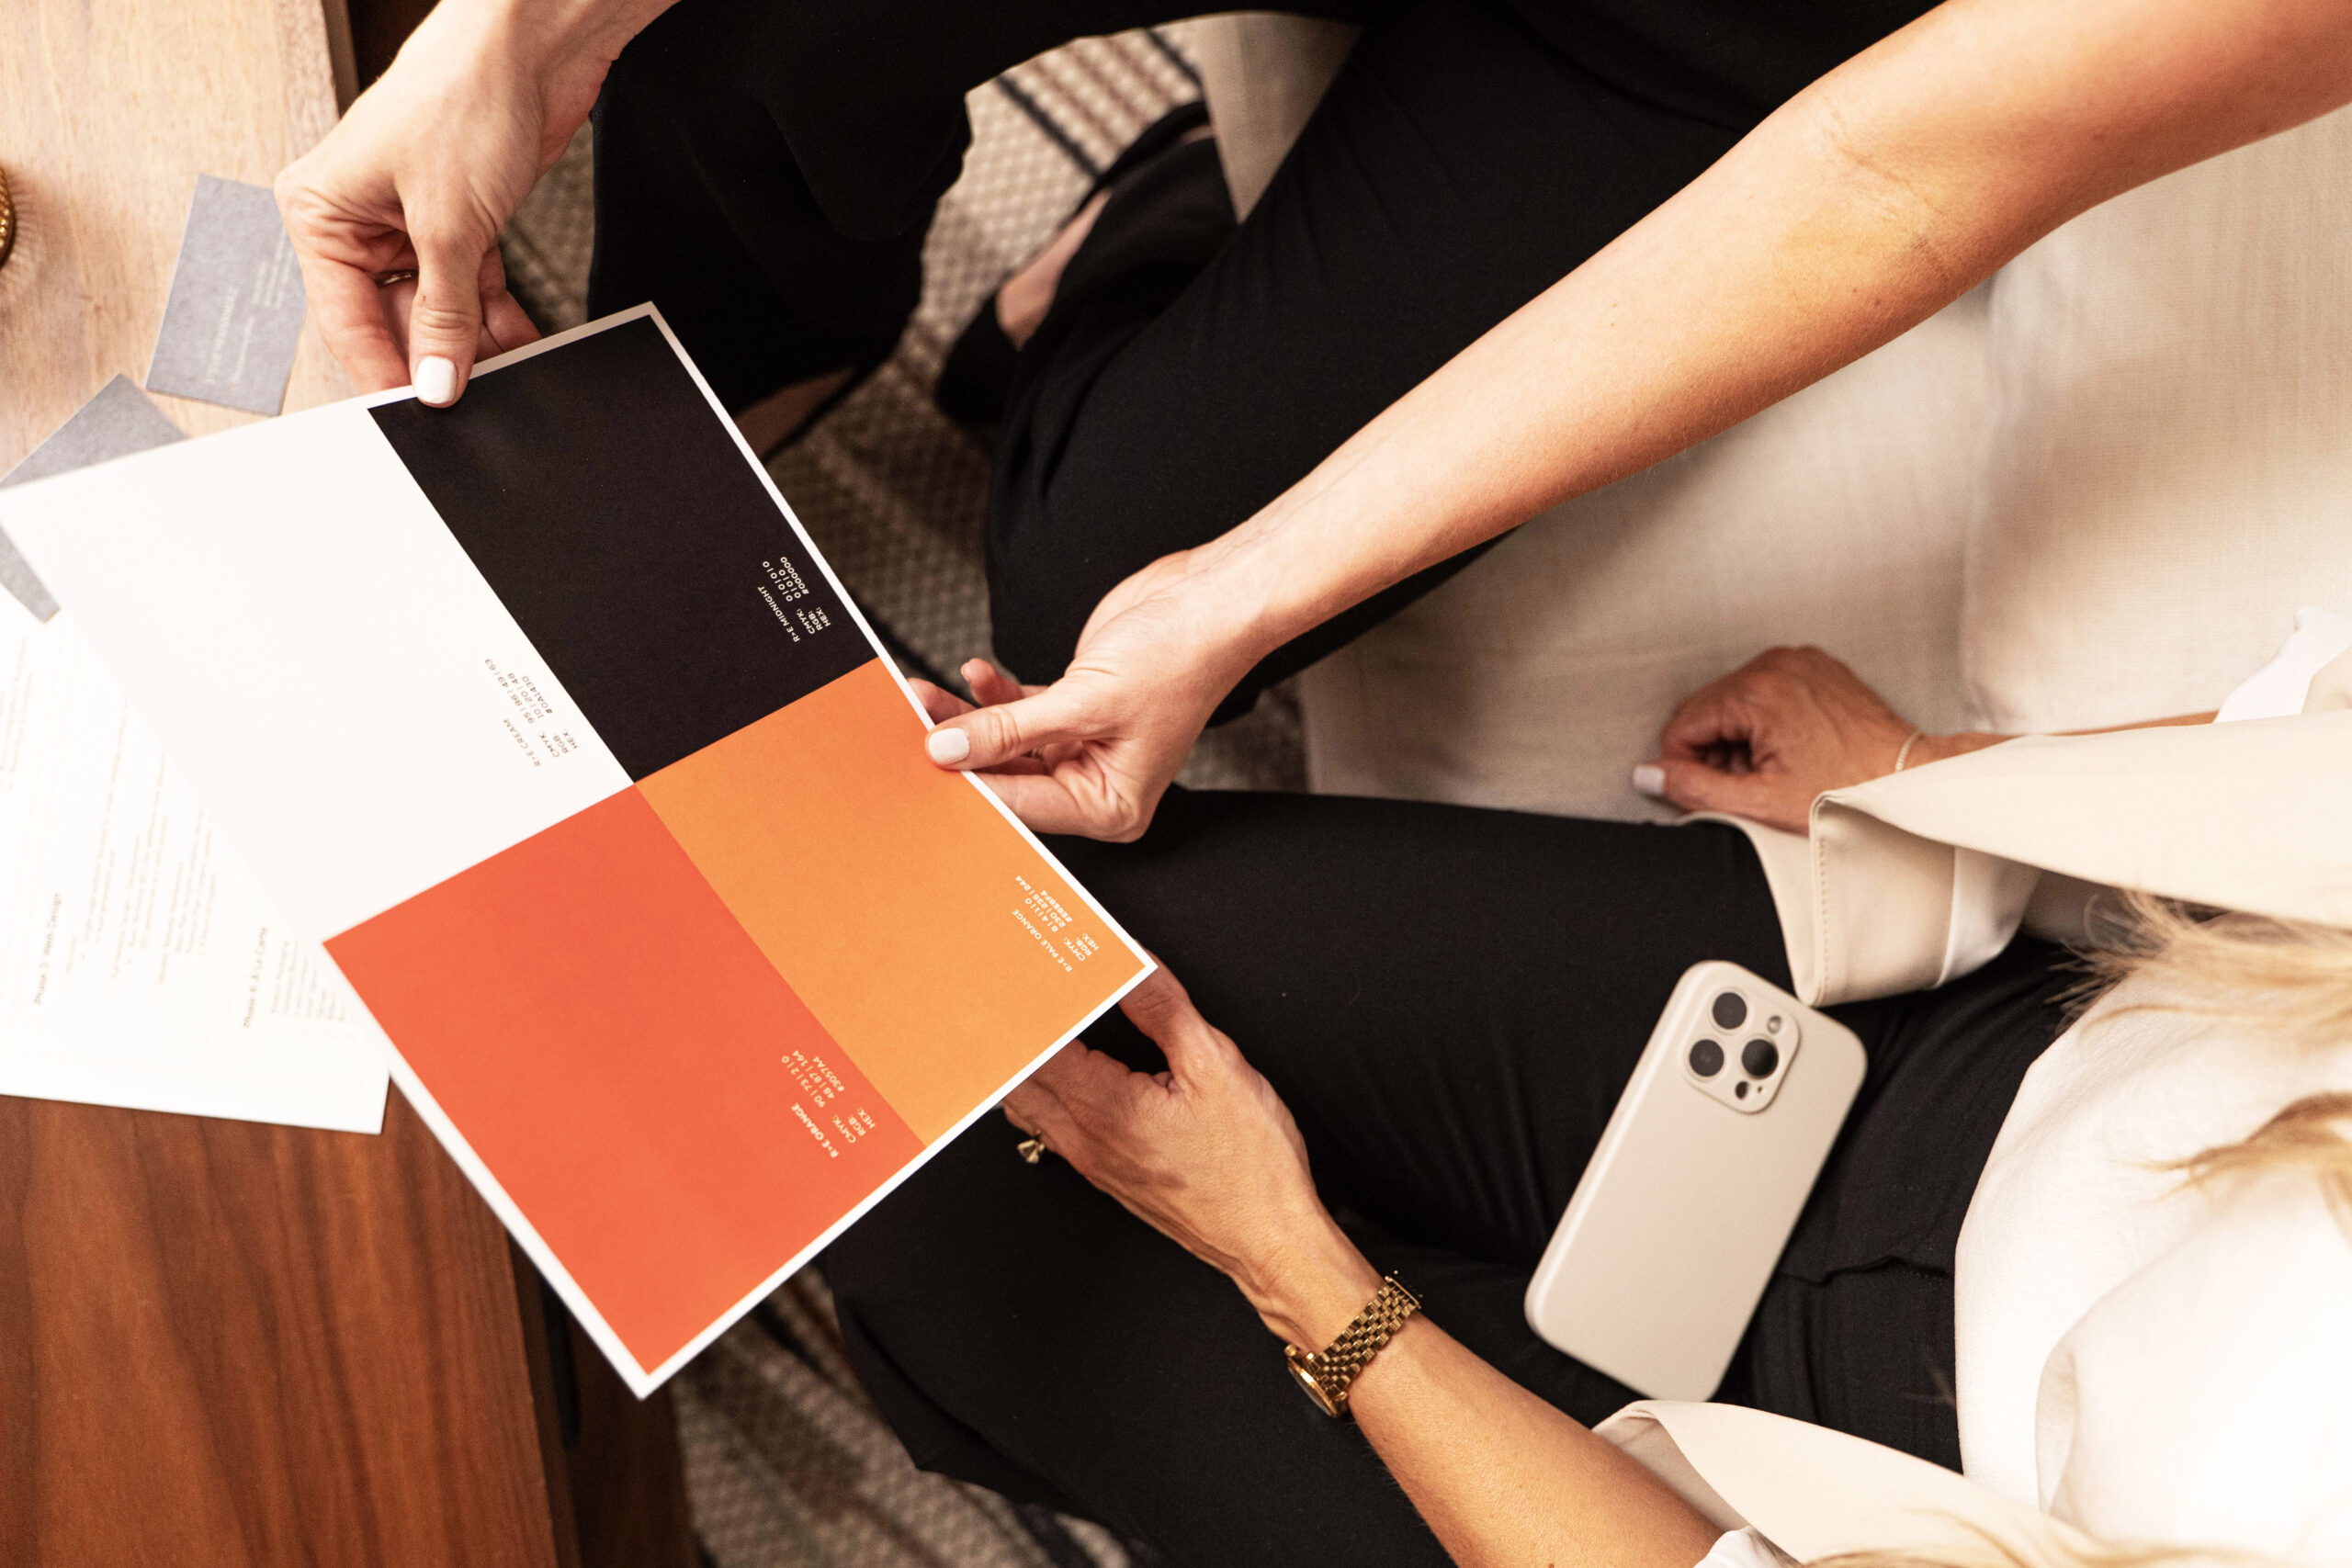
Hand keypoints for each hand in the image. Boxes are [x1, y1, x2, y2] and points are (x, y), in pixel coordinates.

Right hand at [275, 0, 658, 401]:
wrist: (529, 48)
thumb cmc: (461, 96)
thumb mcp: (448, 224)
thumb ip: (444, 312)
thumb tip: (435, 381)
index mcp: (320, 210)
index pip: (344, 319)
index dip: (383, 372)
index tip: (415, 416)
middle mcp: (359, 218)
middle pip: (395, 318)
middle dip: (437, 359)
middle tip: (469, 402)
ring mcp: (413, 221)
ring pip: (439, 308)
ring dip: (473, 343)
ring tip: (503, 379)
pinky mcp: (463, 219)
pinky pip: (474, 289)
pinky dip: (497, 318)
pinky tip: (520, 346)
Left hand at [918, 550, 1255, 841]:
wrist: (1209, 601)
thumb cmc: (1180, 658)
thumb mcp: (1084, 701)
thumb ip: (1008, 729)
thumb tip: (947, 750)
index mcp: (1111, 805)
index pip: (1024, 807)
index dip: (971, 785)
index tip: (922, 768)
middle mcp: (1096, 783)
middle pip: (1009, 777)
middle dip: (961, 749)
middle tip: (911, 727)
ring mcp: (1082, 745)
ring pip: (1006, 742)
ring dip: (967, 718)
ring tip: (926, 696)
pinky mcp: (1072, 710)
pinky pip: (1018, 712)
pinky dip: (994, 694)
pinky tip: (975, 674)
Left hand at [1002, 967, 1379, 1349]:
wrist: (1267, 1239)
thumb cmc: (1251, 1165)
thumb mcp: (1217, 1066)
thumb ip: (1164, 1007)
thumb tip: (1132, 962)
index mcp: (1106, 1106)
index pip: (1039, 1041)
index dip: (1031, 1000)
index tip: (1036, 968)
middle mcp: (1084, 1139)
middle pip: (1015, 1074)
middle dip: (1014, 1027)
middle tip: (1024, 987)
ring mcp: (1089, 1161)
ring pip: (1025, 1104)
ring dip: (1021, 1062)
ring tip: (1036, 1022)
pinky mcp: (1103, 1174)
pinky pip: (1047, 1127)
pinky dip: (1041, 1090)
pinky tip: (1061, 1071)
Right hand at [1640, 646, 1963, 832]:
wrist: (1907, 778)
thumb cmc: (1847, 792)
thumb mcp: (1761, 803)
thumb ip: (1694, 788)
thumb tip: (1650, 775)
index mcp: (1757, 692)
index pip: (1683, 725)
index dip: (1685, 764)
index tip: (1709, 788)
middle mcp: (1775, 665)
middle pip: (1707, 709)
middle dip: (1715, 750)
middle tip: (1747, 783)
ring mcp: (1797, 661)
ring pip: (1735, 700)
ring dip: (1739, 737)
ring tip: (1773, 769)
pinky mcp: (1815, 667)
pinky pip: (1766, 690)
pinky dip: (1765, 720)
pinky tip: (1789, 750)